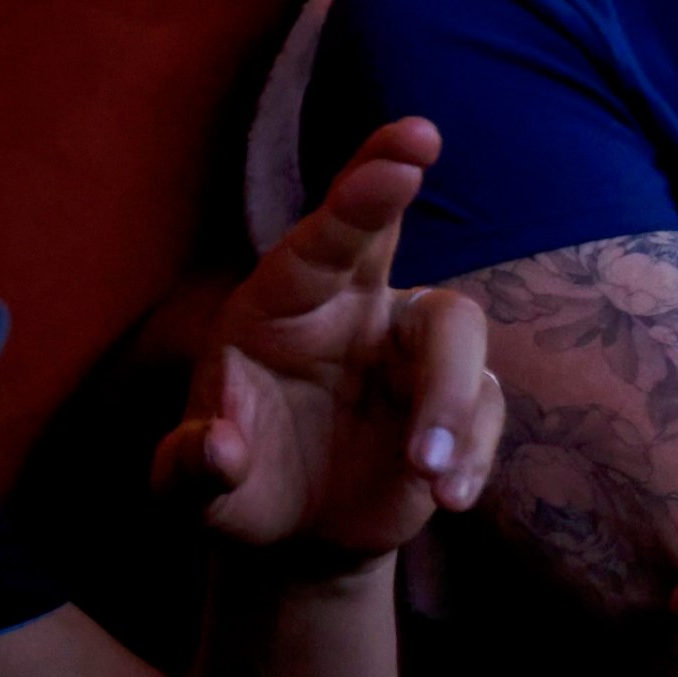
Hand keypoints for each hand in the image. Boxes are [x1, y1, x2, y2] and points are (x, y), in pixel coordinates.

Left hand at [157, 117, 500, 563]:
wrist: (293, 531)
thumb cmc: (234, 485)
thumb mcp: (192, 490)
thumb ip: (194, 470)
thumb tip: (220, 452)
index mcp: (279, 307)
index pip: (316, 243)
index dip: (359, 197)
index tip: (401, 160)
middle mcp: (349, 310)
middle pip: (386, 238)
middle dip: (395, 179)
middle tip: (420, 145)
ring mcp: (409, 353)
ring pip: (457, 335)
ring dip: (449, 400)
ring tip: (423, 471)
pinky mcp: (457, 403)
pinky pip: (485, 408)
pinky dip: (472, 454)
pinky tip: (446, 496)